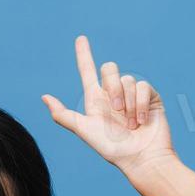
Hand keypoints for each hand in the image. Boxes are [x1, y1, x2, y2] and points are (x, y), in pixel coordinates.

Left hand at [42, 34, 177, 178]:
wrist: (140, 157)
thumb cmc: (111, 148)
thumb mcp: (83, 130)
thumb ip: (63, 114)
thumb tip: (44, 97)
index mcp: (96, 100)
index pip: (88, 72)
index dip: (84, 54)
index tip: (80, 38)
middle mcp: (113, 95)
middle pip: (109, 68)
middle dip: (112, 87)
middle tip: (116, 110)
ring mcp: (132, 95)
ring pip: (126, 78)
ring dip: (127, 102)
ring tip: (130, 123)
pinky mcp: (150, 96)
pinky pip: (142, 85)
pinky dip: (140, 104)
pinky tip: (141, 120)